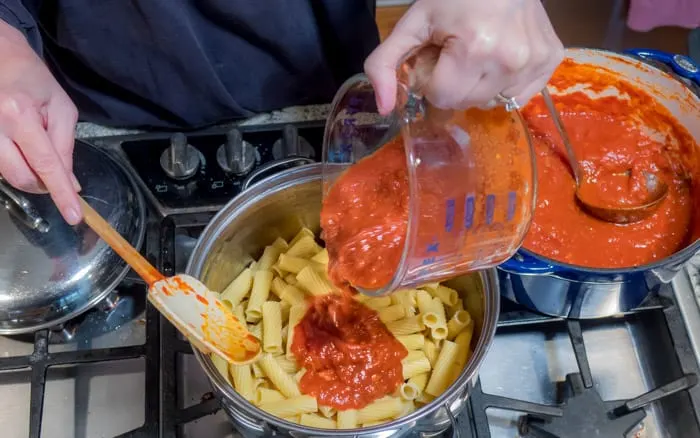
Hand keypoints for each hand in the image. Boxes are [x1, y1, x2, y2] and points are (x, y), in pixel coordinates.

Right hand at [0, 20, 80, 223]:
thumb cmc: (34, 81)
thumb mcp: (61, 109)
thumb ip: (65, 146)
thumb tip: (70, 183)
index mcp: (20, 114)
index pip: (46, 164)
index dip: (61, 193)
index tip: (74, 216)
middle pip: (22, 177)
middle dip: (44, 184)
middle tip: (55, 172)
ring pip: (7, 176)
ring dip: (28, 175)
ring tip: (34, 151)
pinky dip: (14, 166)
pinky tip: (19, 148)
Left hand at [365, 0, 564, 113]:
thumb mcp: (414, 22)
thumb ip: (386, 63)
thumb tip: (382, 108)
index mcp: (474, 49)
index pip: (441, 96)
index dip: (433, 78)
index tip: (439, 54)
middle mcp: (510, 60)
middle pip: (466, 102)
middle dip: (455, 83)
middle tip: (458, 51)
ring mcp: (534, 62)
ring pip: (490, 102)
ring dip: (479, 85)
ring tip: (480, 52)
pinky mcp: (551, 60)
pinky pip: (517, 96)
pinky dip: (504, 84)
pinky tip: (500, 58)